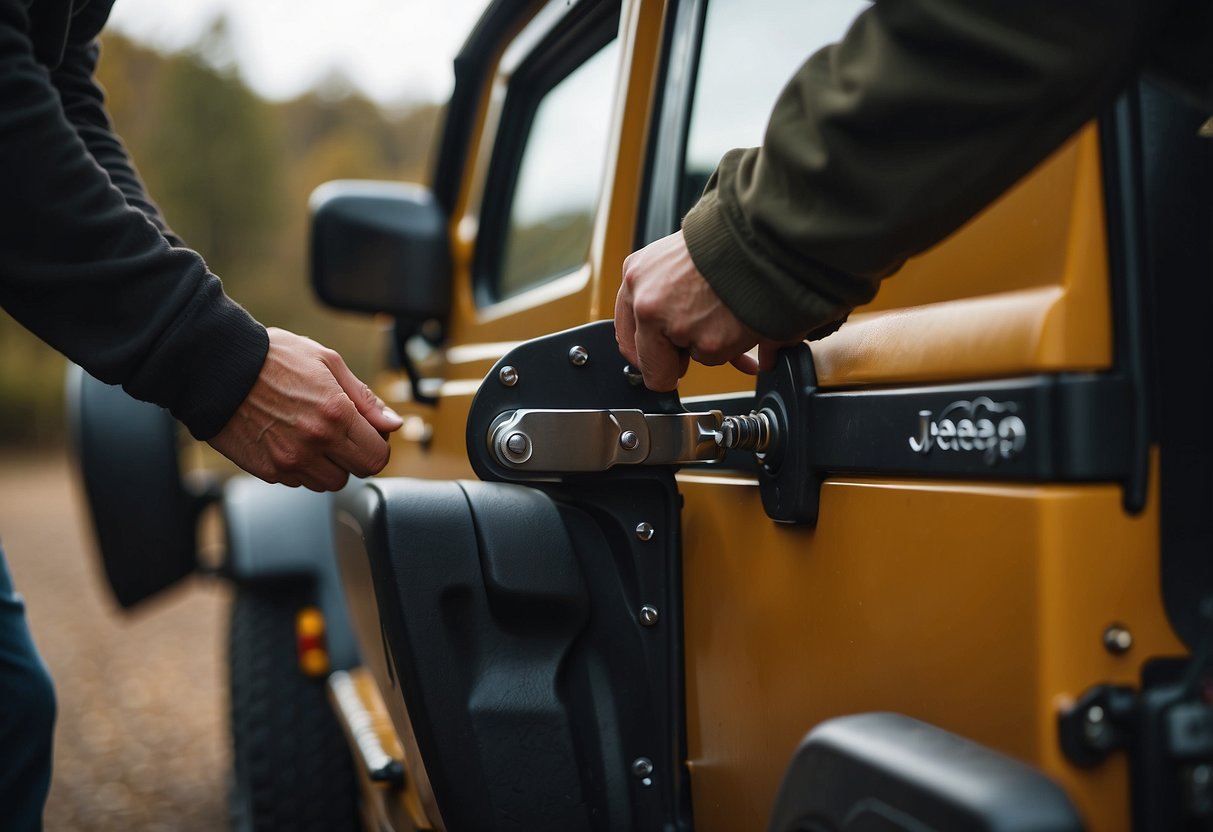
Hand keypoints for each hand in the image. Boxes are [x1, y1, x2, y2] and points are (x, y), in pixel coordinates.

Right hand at [208, 327, 403, 490]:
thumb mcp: (327, 362)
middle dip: (354, 455)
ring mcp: (289, 461)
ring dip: (327, 464)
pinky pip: (298, 481)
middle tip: (339, 431)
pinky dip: (300, 466)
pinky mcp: (267, 471)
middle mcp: (314, 443)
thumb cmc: (271, 358)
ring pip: (327, 482)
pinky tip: (287, 438)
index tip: (367, 433)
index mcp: (336, 414)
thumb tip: (393, 423)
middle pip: (356, 474)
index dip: (377, 445)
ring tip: (309, 432)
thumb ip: (365, 398)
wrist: (215, 368)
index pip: (378, 457)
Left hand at [614, 231, 801, 390]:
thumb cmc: (724, 244)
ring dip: (707, 347)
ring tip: (724, 315)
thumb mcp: (673, 260)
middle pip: (647, 360)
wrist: (760, 236)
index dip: (647, 351)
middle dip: (670, 360)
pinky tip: (740, 324)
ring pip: (687, 358)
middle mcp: (647, 302)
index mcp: (635, 276)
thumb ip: (660, 296)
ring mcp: (677, 325)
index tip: (662, 355)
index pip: (626, 336)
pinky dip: (731, 348)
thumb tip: (664, 342)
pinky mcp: (710, 343)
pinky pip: (716, 360)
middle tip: (691, 347)